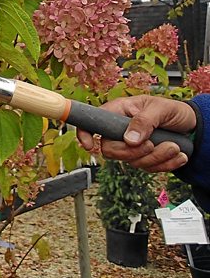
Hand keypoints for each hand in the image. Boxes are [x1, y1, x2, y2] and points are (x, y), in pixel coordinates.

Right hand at [77, 95, 195, 172]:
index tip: (89, 145)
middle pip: (110, 150)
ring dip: (156, 158)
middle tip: (153, 144)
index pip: (92, 122)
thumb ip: (144, 121)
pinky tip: (179, 156)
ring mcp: (130, 146)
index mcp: (118, 112)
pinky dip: (165, 165)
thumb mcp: (160, 108)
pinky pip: (147, 168)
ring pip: (131, 162)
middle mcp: (119, 130)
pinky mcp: (143, 158)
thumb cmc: (172, 110)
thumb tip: (129, 140)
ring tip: (175, 146)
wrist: (192, 125)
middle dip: (133, 153)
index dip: (84, 134)